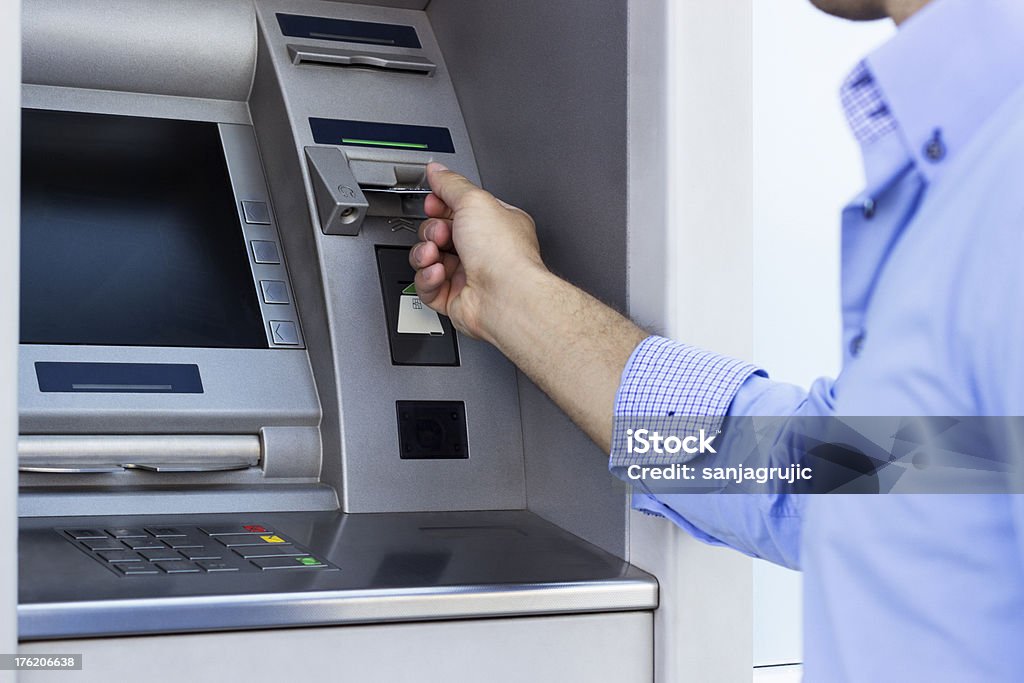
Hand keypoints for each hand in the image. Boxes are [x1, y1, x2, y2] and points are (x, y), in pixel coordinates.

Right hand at [409, 163, 545, 341]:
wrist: (505, 297)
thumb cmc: (503, 254)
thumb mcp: (474, 201)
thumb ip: (451, 184)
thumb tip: (437, 170)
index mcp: (494, 224)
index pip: (459, 208)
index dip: (440, 204)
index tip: (433, 203)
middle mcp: (483, 250)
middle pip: (439, 233)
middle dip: (432, 230)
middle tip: (441, 233)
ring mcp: (468, 275)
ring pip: (429, 259)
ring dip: (424, 254)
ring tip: (434, 254)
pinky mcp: (454, 298)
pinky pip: (427, 285)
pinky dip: (427, 278)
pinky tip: (438, 273)